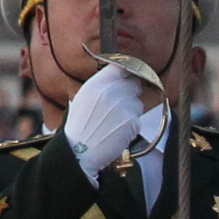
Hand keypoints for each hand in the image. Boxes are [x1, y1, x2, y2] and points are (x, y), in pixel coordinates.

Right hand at [64, 61, 165, 177]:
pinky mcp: (132, 122)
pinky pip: (139, 119)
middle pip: (134, 84)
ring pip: (138, 103)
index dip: (126, 73)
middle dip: (131, 93)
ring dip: (132, 111)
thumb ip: (101, 85)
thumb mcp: (83, 97)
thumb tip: (119, 77)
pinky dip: (132, 126)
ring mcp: (123, 107)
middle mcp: (111, 92)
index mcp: (96, 84)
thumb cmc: (80, 126)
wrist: (80, 150)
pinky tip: (118, 131)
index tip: (127, 78)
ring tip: (116, 121)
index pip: (120, 68)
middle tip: (121, 105)